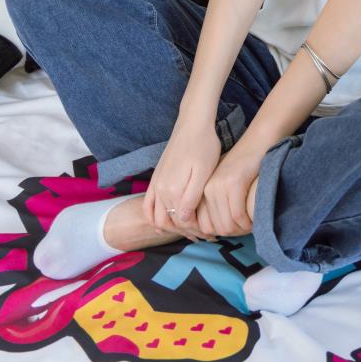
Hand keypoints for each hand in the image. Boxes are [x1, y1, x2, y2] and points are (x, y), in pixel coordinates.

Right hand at [143, 122, 220, 240]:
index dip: (198, 231)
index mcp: (174, 190)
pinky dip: (153, 219)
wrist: (192, 125)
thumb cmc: (204, 146)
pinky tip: (163, 226)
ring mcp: (156, 185)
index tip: (212, 234)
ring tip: (190, 232)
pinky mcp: (155, 180)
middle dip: (187, 233)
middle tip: (205, 236)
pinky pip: (147, 206)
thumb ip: (192, 197)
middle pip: (170, 223)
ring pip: (158, 218)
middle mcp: (161, 190)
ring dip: (172, 229)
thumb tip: (184, 219)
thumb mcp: (204, 172)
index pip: (183, 222)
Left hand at [196, 141, 264, 237]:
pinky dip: (247, 223)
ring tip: (251, 226)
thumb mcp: (225, 184)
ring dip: (241, 230)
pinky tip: (254, 221)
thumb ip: (218, 203)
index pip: (205, 227)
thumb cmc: (244, 166)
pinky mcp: (234, 183)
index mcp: (202, 191)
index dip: (221, 234)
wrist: (257, 142)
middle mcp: (207, 189)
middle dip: (234, 234)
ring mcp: (219, 186)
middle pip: (216, 229)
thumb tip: (216, 231)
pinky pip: (238, 215)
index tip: (236, 231)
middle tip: (246, 230)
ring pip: (227, 225)